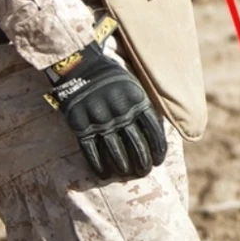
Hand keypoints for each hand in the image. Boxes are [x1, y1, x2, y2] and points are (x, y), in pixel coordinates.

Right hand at [46, 40, 166, 181]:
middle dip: (143, 163)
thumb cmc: (112, 78)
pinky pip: (91, 151)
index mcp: (136, 100)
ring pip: (115, 151)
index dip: (158, 149)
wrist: (80, 66)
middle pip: (137, 145)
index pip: (153, 130)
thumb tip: (156, 133)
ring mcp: (100, 119)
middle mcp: (120, 111)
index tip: (158, 160)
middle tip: (144, 171)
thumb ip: (143, 106)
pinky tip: (104, 174)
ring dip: (123, 167)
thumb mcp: (133, 85)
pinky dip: (98, 165)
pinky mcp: (81, 125)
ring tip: (126, 173)